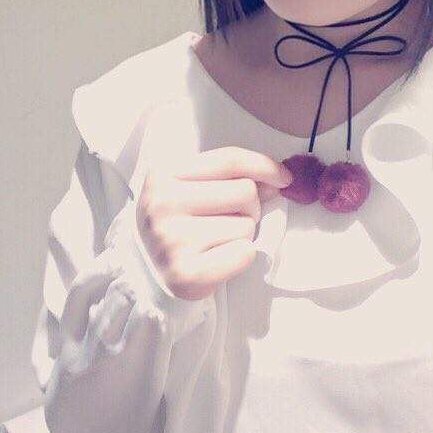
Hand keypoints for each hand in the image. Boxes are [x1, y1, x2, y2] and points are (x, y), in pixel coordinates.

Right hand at [135, 146, 292, 299]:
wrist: (147, 272)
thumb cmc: (179, 224)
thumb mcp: (193, 189)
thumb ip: (231, 177)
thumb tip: (278, 180)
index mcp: (163, 174)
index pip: (229, 159)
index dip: (264, 166)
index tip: (284, 178)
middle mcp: (162, 203)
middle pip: (244, 192)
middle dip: (249, 207)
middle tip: (227, 220)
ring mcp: (171, 239)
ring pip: (246, 226)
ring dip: (242, 235)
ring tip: (215, 242)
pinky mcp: (185, 273)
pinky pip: (244, 254)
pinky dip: (239, 258)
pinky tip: (216, 259)